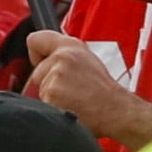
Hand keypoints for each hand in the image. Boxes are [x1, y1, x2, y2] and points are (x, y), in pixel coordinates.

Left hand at [25, 27, 151, 150]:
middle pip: (36, 73)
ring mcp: (55, 77)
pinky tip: (70, 109)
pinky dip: (53, 110)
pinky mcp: (51, 95)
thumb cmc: (103, 91)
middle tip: (70, 91)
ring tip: (73, 100)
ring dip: (52, 99)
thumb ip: (64, 55)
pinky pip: (43, 105)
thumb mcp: (87, 60)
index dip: (36, 55)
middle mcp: (62, 57)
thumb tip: (43, 58)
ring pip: (40, 91)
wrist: (116, 111)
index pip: (35, 40)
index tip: (43, 63)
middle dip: (48, 84)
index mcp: (70, 46)